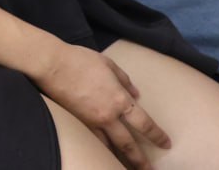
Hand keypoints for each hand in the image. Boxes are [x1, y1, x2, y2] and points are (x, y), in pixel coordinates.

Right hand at [31, 42, 169, 169]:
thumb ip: (125, 80)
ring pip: (109, 147)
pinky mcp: (77, 123)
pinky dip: (101, 149)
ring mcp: (91, 122)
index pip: (144, 123)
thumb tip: (136, 93)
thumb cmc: (80, 60)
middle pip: (128, 144)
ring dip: (120, 159)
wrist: (52, 66)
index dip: (157, 135)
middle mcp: (108, 116)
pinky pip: (92, 141)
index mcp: (120, 99)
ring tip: (127, 168)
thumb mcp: (108, 64)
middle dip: (141, 160)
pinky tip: (104, 154)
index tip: (165, 143)